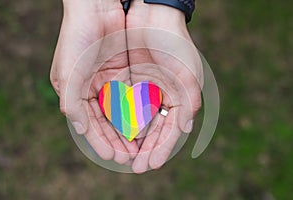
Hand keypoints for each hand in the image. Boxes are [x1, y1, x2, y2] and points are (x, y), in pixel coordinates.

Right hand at [50, 0, 138, 163]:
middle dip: (117, 139)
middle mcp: (93, 89)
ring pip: (121, 111)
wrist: (95, 9)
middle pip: (107, 121)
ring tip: (139, 145)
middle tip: (130, 156)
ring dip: (129, 128)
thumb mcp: (68, 75)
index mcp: (76, 92)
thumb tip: (82, 129)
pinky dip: (137, 109)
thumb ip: (73, 104)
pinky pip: (131, 95)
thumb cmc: (76, 40)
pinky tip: (146, 123)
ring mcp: (109, 80)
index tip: (113, 156)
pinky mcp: (123, 71)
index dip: (101, 141)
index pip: (89, 124)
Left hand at [126, 0, 203, 172]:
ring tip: (123, 154)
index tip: (151, 164)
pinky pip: (124, 103)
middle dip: (145, 148)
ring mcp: (145, 87)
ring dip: (131, 136)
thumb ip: (188, 104)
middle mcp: (162, 94)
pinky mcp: (130, 78)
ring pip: (137, 118)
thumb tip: (185, 130)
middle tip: (136, 166)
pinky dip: (120, 118)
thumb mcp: (187, 75)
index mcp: (178, 96)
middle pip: (153, 128)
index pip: (170, 129)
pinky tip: (115, 131)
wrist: (153, 16)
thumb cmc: (174, 44)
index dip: (161, 148)